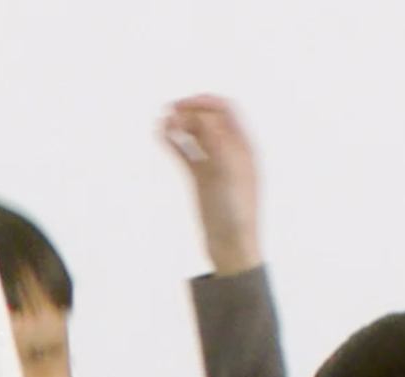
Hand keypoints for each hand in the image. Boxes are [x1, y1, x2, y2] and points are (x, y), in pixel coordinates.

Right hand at [159, 95, 262, 276]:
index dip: (205, 103)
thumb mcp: (229, 176)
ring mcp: (213, 164)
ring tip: (162, 123)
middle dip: (189, 112)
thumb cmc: (237, 214)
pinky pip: (185, 153)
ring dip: (179, 125)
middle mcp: (229, 151)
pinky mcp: (200, 178)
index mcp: (243, 147)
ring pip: (194, 135)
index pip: (225, 111)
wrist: (231, 246)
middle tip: (169, 113)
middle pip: (207, 119)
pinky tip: (160, 136)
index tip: (183, 104)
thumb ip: (218, 145)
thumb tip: (204, 118)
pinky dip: (173, 142)